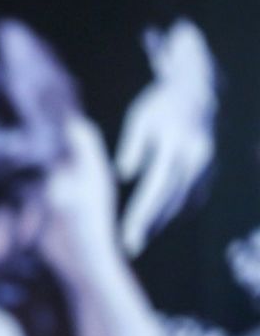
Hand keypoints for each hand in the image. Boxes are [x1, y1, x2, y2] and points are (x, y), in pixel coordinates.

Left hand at [115, 18, 217, 256]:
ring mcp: (208, 164)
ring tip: (140, 240)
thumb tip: (124, 174)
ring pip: (185, 201)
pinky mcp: (211, 168)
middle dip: (151, 226)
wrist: (200, 88)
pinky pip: (194, 195)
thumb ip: (133, 144)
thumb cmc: (161, 103)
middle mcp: (197, 157)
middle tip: (130, 247)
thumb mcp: (141, 117)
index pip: (157, 186)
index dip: (143, 213)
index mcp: (178, 144)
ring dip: (163, 222)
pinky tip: (159, 223)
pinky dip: (177, 210)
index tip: (128, 234)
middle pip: (172, 200)